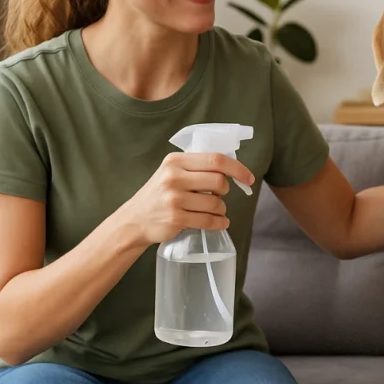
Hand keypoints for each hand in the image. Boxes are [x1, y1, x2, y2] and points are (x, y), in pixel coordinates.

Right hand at [118, 152, 254, 247]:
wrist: (134, 220)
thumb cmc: (159, 194)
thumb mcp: (172, 172)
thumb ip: (197, 167)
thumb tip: (232, 169)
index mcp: (175, 161)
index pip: (215, 160)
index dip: (237, 168)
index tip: (248, 178)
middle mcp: (174, 177)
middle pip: (219, 181)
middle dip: (225, 191)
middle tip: (218, 196)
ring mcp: (174, 198)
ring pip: (216, 203)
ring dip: (221, 209)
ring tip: (213, 211)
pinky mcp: (176, 218)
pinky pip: (209, 221)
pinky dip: (219, 223)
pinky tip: (219, 222)